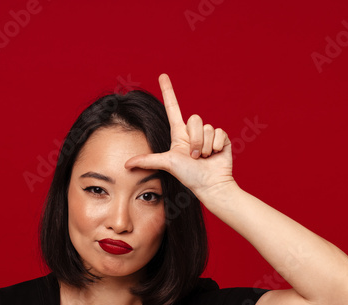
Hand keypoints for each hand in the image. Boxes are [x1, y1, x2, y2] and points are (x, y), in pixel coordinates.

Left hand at [124, 73, 236, 200]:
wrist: (210, 185)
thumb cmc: (189, 176)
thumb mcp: (167, 164)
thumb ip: (148, 161)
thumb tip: (125, 165)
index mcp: (179, 134)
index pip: (172, 108)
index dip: (168, 91)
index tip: (162, 75)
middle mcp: (193, 132)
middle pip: (194, 119)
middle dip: (195, 140)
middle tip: (194, 156)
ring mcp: (208, 135)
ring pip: (207, 127)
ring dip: (206, 145)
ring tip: (204, 158)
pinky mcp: (221, 139)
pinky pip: (220, 132)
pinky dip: (217, 146)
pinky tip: (215, 155)